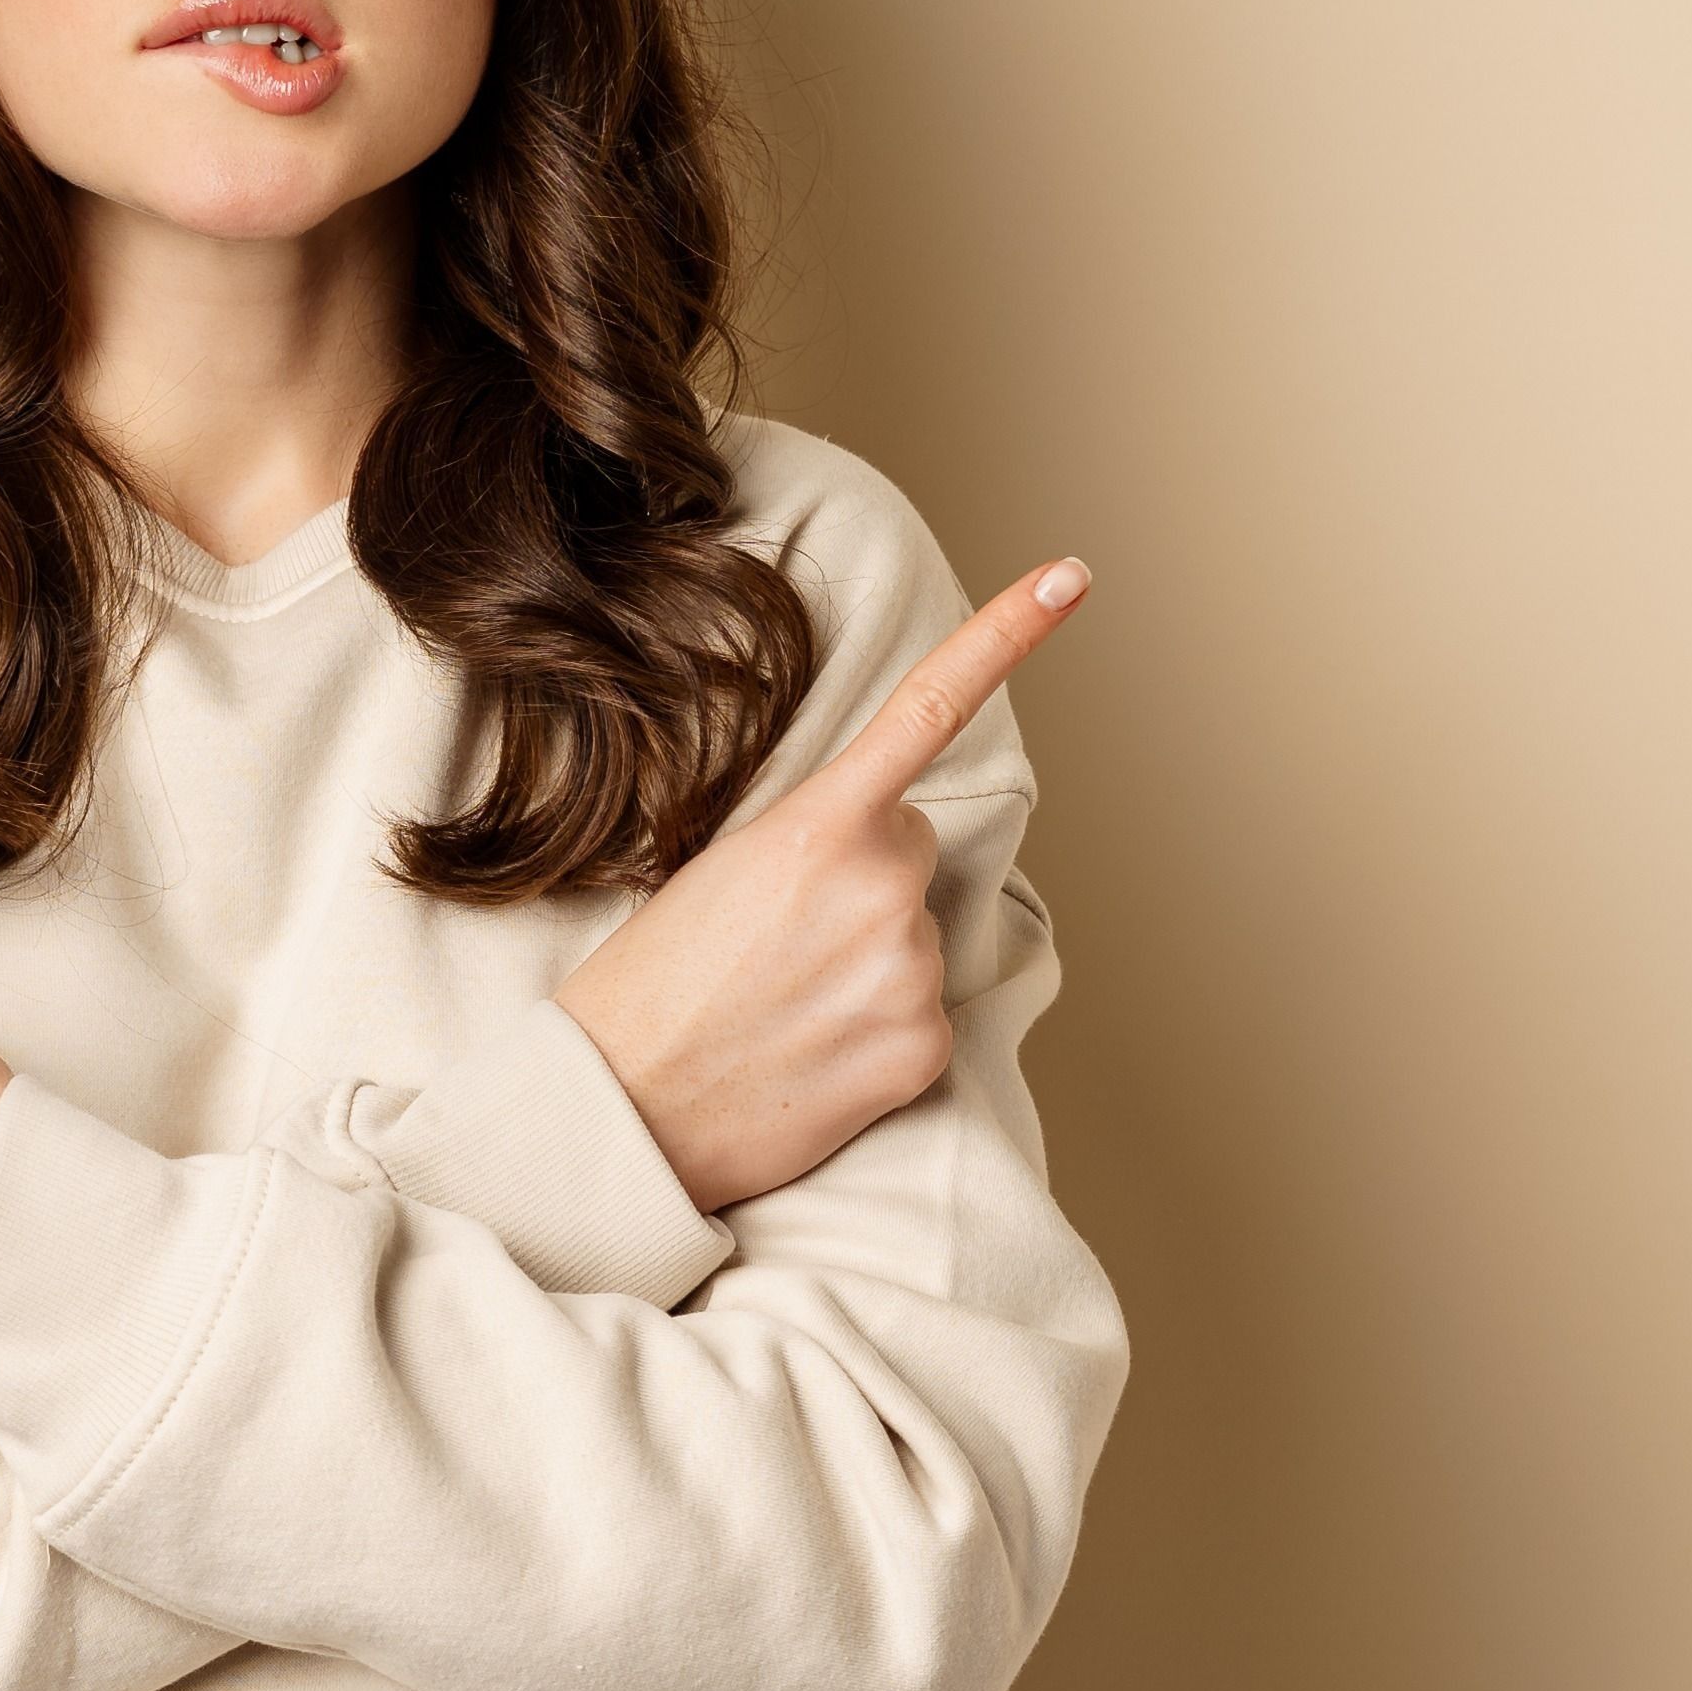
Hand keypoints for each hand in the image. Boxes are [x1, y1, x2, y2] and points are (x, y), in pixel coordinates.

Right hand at [552, 557, 1091, 1210]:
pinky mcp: (921, 1049)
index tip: (1073, 576)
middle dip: (861, 883)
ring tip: (778, 1009)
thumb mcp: (713, 873)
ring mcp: (910, 970)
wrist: (618, 1114)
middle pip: (910, 851)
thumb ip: (813, 844)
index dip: (1009, 634)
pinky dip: (876, 1038)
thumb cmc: (646, 990)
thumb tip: (883, 865)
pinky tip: (810, 1057)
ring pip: (915, 938)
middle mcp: (881, 886)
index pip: (930, 709)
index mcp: (818, 824)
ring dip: (866, 965)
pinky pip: (920, 1020)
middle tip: (772, 944)